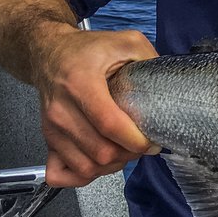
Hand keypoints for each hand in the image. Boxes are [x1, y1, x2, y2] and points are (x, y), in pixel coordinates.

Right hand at [35, 28, 159, 186]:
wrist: (50, 53)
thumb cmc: (87, 49)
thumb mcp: (126, 42)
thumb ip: (150, 60)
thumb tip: (170, 86)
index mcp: (81, 83)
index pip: (110, 125)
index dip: (136, 140)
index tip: (154, 142)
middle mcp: (62, 110)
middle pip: (100, 152)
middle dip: (129, 154)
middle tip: (142, 144)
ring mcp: (52, 128)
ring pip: (86, 166)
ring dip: (112, 166)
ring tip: (125, 151)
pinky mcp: (47, 139)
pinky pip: (62, 173)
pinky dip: (85, 174)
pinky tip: (100, 161)